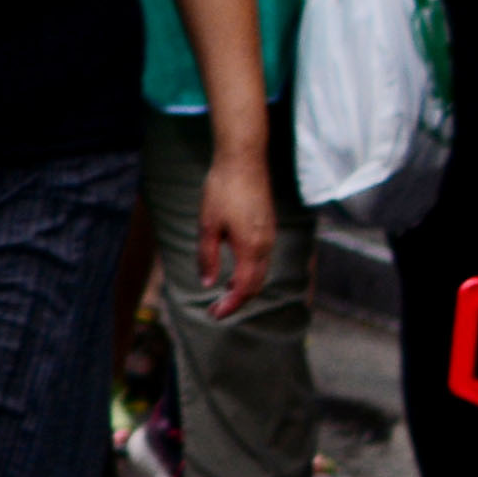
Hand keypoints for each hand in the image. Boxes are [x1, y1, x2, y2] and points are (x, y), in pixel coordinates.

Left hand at [198, 133, 278, 314]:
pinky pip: (262, 260)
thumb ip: (208, 257)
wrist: (243, 161)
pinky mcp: (267, 228)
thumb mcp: (207, 225)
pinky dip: (249, 273)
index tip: (214, 315)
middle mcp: (265, 246)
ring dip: (244, 288)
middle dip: (237, 301)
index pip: (244, 289)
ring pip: (260, 273)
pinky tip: (233, 273)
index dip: (230, 305)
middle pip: (256, 285)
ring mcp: (269, 237)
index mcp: (251, 248)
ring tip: (222, 296)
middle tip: (216, 310)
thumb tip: (208, 284)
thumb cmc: (222, 190)